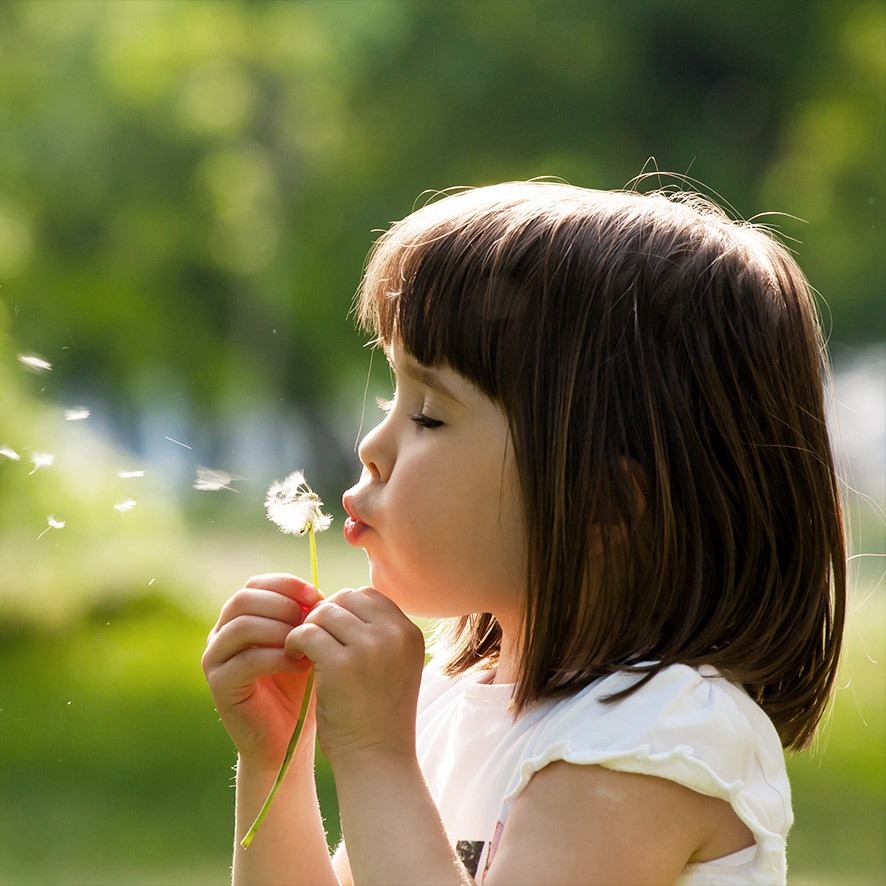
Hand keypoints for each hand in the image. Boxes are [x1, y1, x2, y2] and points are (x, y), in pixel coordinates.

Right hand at [202, 573, 321, 770]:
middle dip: (282, 604)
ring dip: (280, 629)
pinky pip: (246, 660)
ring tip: (307, 643)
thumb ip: (305, 618)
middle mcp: (221, 634)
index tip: (316, 595)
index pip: (255, 584)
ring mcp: (215, 660)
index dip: (286, 585)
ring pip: (242, 626)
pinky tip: (302, 665)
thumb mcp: (305, 644)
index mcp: (240, 618)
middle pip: (244, 599)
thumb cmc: (300, 687)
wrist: (288, 738)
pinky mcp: (219, 686)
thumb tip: (317, 594)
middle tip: (312, 619)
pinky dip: (278, 657)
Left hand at [284, 587, 424, 764]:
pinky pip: (307, 633)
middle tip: (313, 640)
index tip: (331, 632)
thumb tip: (339, 601)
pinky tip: (295, 658)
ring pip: (324, 612)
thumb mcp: (393, 666)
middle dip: (324, 615)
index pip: (369, 595)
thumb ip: (376, 633)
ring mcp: (370, 648)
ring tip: (302, 651)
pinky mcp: (341, 664)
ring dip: (308, 628)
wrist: (376, 759)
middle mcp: (395, 635)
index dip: (344, 609)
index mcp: (410, 633)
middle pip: (346, 598)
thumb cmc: (379, 715)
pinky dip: (294, 642)